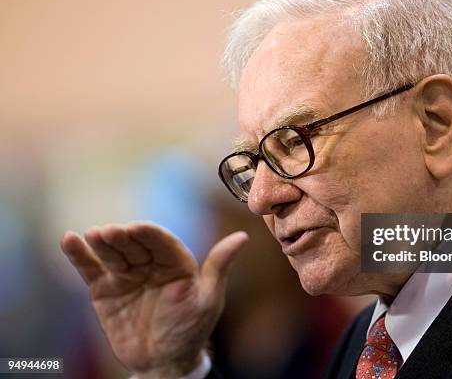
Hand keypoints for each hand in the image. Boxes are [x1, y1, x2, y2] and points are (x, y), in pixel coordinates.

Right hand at [60, 222, 247, 377]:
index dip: (150, 235)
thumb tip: (244, 236)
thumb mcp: (208, 300)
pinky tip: (69, 240)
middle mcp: (150, 264)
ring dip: (101, 243)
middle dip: (123, 238)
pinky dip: (79, 256)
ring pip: (112, 254)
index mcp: (176, 263)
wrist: (163, 362)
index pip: (163, 243)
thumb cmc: (190, 330)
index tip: (137, 228)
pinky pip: (91, 270)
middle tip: (111, 232)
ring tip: (93, 236)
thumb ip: (219, 267)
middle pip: (135, 246)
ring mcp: (126, 275)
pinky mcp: (105, 290)